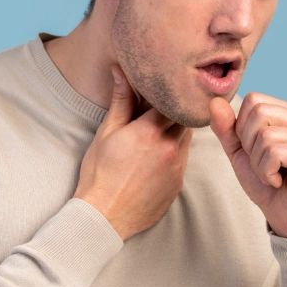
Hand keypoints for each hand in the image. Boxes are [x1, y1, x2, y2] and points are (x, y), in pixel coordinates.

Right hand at [73, 65, 193, 240]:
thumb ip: (121, 100)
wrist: (104, 216)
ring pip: (187, 138)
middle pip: (184, 118)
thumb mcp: (107, 132)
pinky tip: (157, 155)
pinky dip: (175, 151)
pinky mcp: (178, 184)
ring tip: (157, 130)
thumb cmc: (100, 174)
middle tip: (161, 107)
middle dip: (174, 111)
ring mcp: (177, 167)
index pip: (172, 101)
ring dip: (176, 130)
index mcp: (150, 131)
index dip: (167, 94)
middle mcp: (170, 147)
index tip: (160, 90)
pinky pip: (184, 159)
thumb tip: (121, 71)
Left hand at [209, 92, 286, 237]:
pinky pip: (274, 152)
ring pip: (265, 134)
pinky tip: (278, 181)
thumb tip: (215, 102)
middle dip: (250, 145)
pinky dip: (267, 172)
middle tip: (264, 165)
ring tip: (272, 175)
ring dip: (258, 163)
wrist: (284, 217)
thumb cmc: (265, 183)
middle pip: (259, 112)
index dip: (243, 129)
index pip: (254, 100)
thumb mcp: (239, 152)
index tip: (256, 152)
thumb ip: (226, 127)